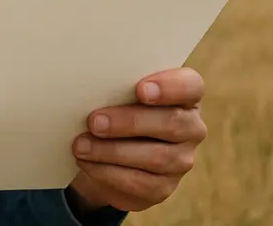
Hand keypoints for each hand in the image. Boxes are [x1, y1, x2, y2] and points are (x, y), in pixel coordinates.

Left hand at [66, 67, 206, 213]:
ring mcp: (181, 160)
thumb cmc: (119, 111)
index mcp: (185, 95)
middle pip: (171, 122)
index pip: (191, 85)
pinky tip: (87, 162)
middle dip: (129, 122)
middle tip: (94, 122)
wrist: (112, 156)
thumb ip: (118, 88)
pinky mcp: (164, 187)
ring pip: (155, 156)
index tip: (140, 89)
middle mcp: (191, 127)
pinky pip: (138, 182)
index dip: (170, 86)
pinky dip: (107, 171)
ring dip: (112, 151)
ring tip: (81, 145)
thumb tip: (91, 88)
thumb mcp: (121, 95)